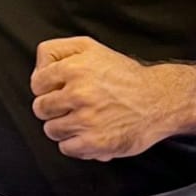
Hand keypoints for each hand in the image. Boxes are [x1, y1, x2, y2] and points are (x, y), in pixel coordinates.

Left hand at [30, 37, 168, 161]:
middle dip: (52, 108)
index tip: (57, 90)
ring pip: (51, 130)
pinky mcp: (95, 142)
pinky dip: (74, 143)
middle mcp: (79, 93)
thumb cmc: (124, 75)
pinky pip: (66, 148)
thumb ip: (58, 50)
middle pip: (41, 108)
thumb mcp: (90, 47)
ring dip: (62, 127)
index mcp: (75, 68)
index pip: (37, 83)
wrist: (158, 100)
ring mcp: (87, 119)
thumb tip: (38, 68)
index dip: (45, 88)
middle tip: (69, 105)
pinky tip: (88, 132)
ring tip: (80, 119)